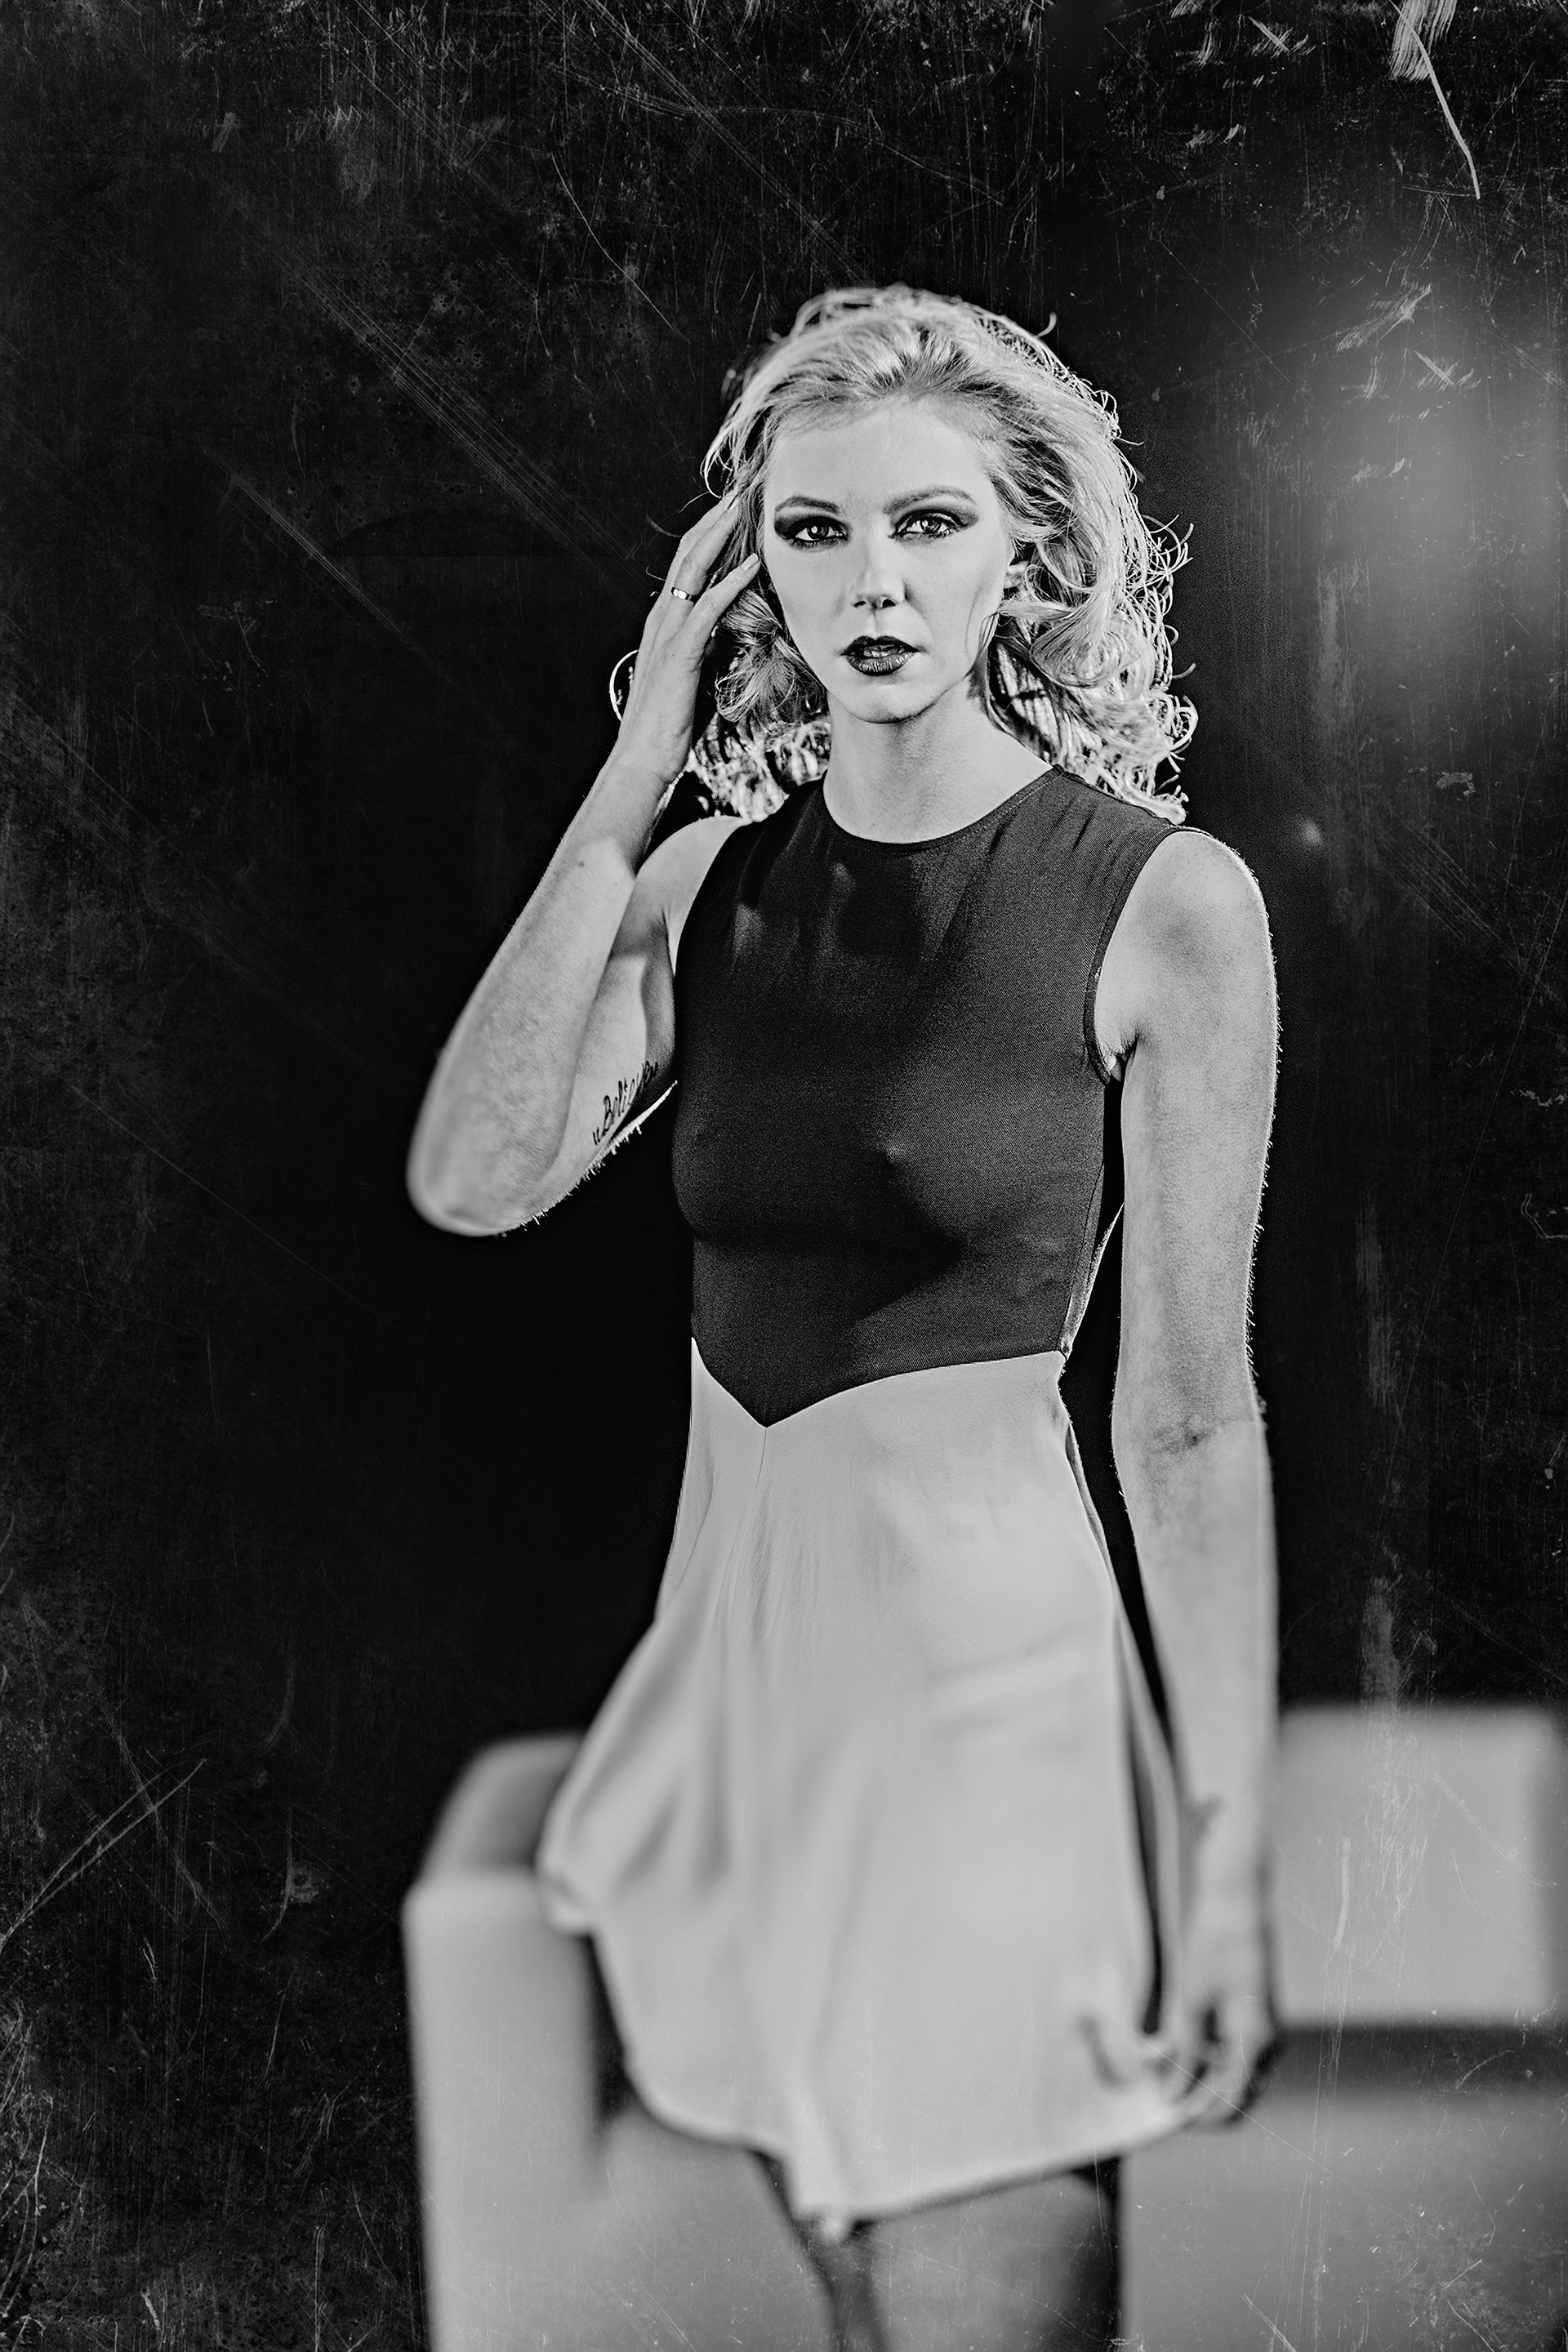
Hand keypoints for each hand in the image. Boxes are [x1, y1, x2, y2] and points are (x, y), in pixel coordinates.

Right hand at [607, 497, 758, 793]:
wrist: (642, 759)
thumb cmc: (669, 725)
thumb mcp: (694, 676)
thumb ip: (708, 648)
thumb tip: (731, 634)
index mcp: (666, 621)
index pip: (690, 562)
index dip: (713, 530)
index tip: (739, 505)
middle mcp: (663, 617)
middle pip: (691, 552)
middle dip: (718, 516)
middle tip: (745, 485)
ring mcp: (668, 633)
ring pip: (695, 569)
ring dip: (722, 534)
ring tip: (747, 505)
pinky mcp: (679, 654)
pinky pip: (706, 609)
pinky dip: (730, 584)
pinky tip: (752, 565)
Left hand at [1166, 1878, 1279, 2128]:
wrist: (1239, 1901)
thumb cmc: (1213, 1944)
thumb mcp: (1190, 2000)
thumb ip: (1182, 2053)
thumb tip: (1171, 2097)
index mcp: (1256, 2041)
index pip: (1229, 2103)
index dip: (1197, 2117)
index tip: (1164, 2115)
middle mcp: (1270, 2044)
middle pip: (1237, 2097)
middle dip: (1199, 2102)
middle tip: (1161, 2095)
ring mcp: (1269, 2032)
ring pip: (1236, 2078)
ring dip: (1202, 2080)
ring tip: (1161, 2068)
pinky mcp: (1260, 2020)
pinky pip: (1237, 2055)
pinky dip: (1209, 2059)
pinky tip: (1177, 2047)